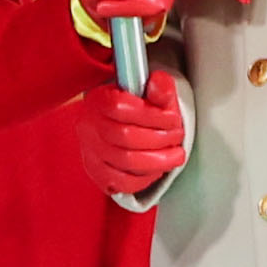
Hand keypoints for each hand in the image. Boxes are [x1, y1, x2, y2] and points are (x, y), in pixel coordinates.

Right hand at [77, 66, 189, 200]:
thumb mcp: (151, 91)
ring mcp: (90, 152)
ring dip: (158, 161)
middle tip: (178, 138)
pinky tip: (157, 169)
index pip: (120, 107)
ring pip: (125, 162)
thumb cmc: (137, 107)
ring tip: (175, 155)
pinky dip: (144, 179)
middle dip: (160, 139)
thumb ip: (159, 87)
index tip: (174, 119)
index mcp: (99, 99)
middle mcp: (89, 126)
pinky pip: (121, 183)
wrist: (118, 124)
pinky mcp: (96, 173)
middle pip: (126, 136)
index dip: (152, 115)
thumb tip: (158, 84)